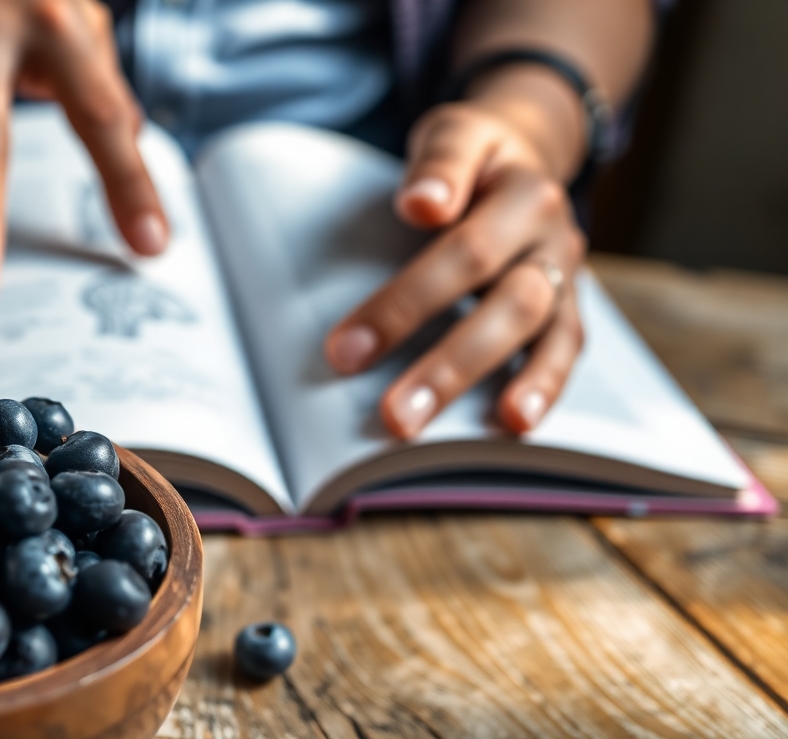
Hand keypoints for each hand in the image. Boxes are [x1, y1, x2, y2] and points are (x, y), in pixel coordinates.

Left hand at [324, 72, 587, 437]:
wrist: (528, 154)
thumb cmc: (473, 155)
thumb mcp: (456, 134)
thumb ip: (441, 163)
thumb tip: (423, 206)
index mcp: (524, 194)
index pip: (463, 252)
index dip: (406, 302)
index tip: (346, 346)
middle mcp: (553, 238)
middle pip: (504, 303)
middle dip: (440, 362)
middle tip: (385, 412)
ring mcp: (565, 278)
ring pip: (535, 335)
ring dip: (475, 383)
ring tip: (424, 425)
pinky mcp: (569, 309)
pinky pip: (565, 353)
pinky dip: (541, 389)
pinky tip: (509, 427)